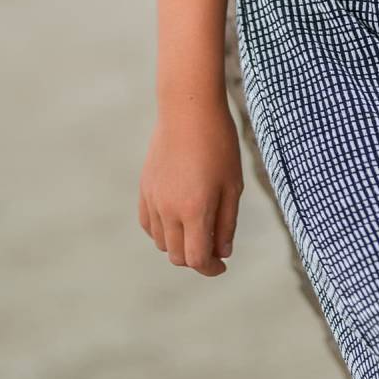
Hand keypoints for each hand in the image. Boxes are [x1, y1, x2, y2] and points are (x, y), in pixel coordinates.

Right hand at [138, 97, 242, 277]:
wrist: (188, 110)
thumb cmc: (219, 143)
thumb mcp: (233, 184)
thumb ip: (227, 222)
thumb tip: (222, 252)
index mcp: (195, 210)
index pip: (196, 259)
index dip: (210, 269)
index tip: (221, 265)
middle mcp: (169, 210)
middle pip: (178, 255)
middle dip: (196, 258)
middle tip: (214, 247)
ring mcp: (153, 199)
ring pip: (162, 242)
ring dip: (179, 244)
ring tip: (198, 228)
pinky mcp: (145, 188)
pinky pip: (148, 224)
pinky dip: (162, 231)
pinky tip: (177, 219)